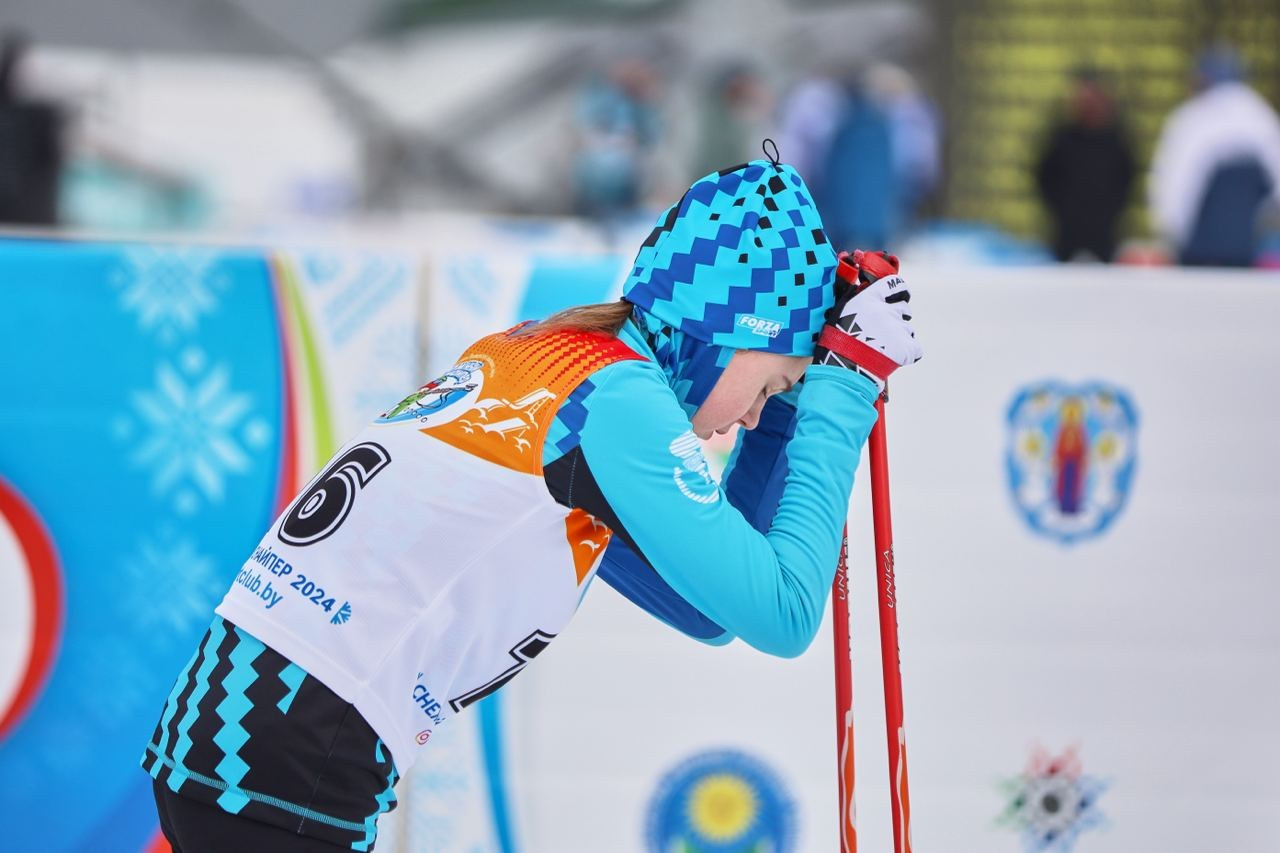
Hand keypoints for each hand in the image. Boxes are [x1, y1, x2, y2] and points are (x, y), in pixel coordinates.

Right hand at [813, 250, 921, 390]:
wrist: (843, 372)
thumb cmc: (836, 343)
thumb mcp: (839, 312)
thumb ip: (854, 297)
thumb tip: (858, 283)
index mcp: (870, 298)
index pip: (895, 284)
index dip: (898, 290)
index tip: (897, 295)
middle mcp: (887, 310)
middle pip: (903, 307)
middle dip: (896, 316)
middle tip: (882, 330)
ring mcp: (899, 329)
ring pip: (907, 328)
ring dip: (899, 336)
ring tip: (881, 347)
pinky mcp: (907, 348)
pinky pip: (914, 347)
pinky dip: (906, 352)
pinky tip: (890, 357)